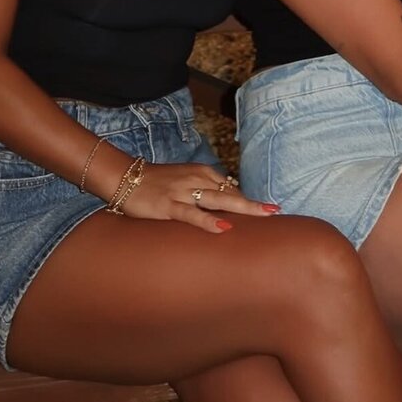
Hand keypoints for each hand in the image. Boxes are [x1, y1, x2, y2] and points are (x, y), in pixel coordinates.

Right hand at [117, 162, 276, 231]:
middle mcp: (196, 180)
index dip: (248, 202)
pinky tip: (223, 228)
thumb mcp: (185, 182)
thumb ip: (204, 191)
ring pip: (218, 201)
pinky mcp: (168, 206)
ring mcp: (183, 193)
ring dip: (243, 208)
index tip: (266, 212)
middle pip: (231, 194)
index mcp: (202, 174)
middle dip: (254, 203)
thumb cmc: (157, 183)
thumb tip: (225, 208)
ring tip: (264, 214)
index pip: (231, 189)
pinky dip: (208, 221)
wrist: (125, 177)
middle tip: (276, 211)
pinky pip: (191, 214)